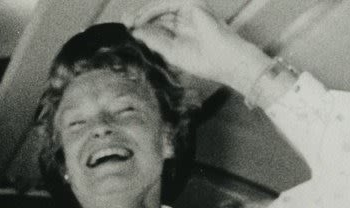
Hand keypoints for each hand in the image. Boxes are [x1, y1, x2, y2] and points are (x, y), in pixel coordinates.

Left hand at [126, 0, 269, 91]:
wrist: (225, 61)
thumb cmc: (203, 62)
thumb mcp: (172, 54)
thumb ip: (155, 42)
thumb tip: (136, 34)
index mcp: (181, 32)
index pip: (157, 25)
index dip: (141, 27)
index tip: (127, 31)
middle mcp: (184, 19)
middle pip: (156, 14)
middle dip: (139, 18)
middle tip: (124, 23)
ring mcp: (188, 10)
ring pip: (160, 8)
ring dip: (143, 14)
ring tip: (130, 23)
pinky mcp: (192, 4)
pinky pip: (167, 5)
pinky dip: (152, 11)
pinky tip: (141, 20)